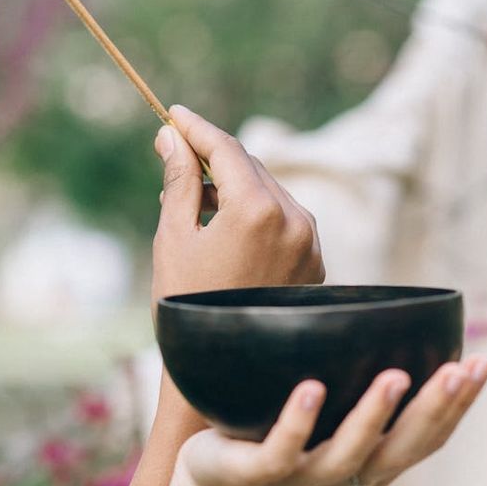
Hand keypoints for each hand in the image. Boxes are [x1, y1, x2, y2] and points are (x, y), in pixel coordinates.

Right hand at [151, 105, 324, 306]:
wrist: (221, 371)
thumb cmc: (186, 306)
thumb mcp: (174, 237)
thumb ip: (178, 180)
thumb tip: (171, 137)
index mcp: (258, 211)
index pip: (226, 149)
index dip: (196, 128)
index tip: (173, 114)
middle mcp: (295, 220)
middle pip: (250, 166)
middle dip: (212, 157)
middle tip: (174, 158)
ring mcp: (311, 243)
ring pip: (269, 191)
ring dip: (233, 186)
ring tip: (191, 203)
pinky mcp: (315, 263)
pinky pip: (284, 219)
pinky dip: (255, 212)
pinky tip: (223, 228)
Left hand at [167, 356, 486, 485]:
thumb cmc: (280, 445)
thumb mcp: (328, 429)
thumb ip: (356, 400)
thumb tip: (385, 334)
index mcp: (371, 465)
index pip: (425, 439)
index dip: (458, 406)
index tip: (482, 364)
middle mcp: (347, 476)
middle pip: (400, 448)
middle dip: (435, 409)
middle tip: (461, 370)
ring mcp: (304, 476)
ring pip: (347, 451)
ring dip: (374, 414)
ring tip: (395, 376)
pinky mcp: (261, 471)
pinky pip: (283, 447)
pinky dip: (299, 419)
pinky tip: (311, 388)